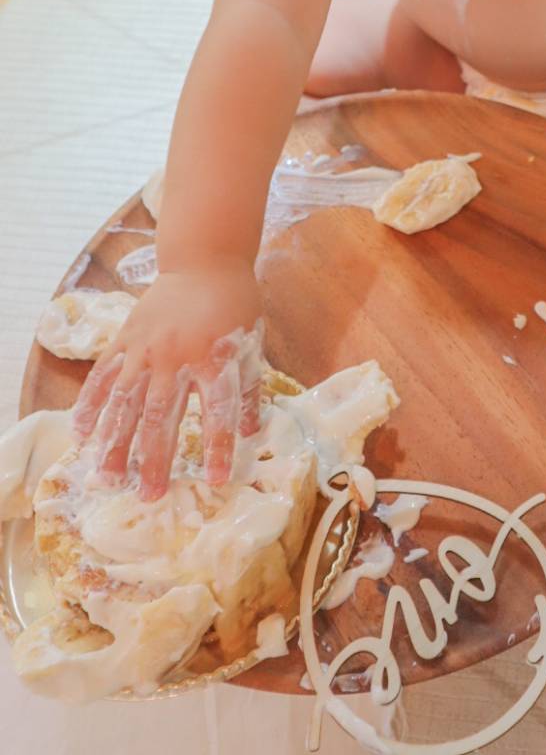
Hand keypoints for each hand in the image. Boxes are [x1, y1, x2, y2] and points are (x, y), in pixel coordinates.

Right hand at [72, 264, 263, 502]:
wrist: (204, 260)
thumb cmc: (234, 305)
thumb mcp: (251, 343)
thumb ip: (249, 388)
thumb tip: (253, 433)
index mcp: (214, 356)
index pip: (218, 409)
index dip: (219, 445)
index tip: (218, 479)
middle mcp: (176, 355)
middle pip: (162, 414)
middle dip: (154, 457)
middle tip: (148, 495)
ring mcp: (146, 347)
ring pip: (125, 401)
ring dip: (115, 441)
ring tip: (108, 476)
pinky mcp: (125, 338)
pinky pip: (103, 376)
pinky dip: (90, 406)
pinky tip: (82, 435)